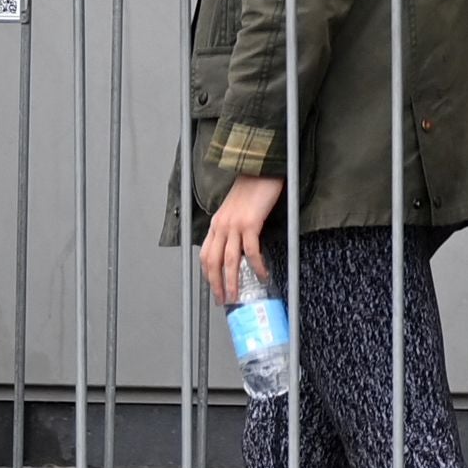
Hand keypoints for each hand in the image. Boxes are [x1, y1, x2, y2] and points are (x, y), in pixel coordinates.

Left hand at [199, 175, 281, 304]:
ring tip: (237, 295)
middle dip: (216, 284)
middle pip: (213, 262)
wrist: (261, 168)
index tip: (214, 287)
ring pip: (229, 261)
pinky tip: (262, 274)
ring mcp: (234, 225)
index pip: (205, 255)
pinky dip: (256, 265)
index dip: (208, 274)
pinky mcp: (251, 223)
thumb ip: (235, 226)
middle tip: (223, 299)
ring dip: (232, 281)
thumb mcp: (237, 209)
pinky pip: (251, 251)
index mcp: (216, 224)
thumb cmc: (254, 187)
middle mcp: (221, 226)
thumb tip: (241, 245)